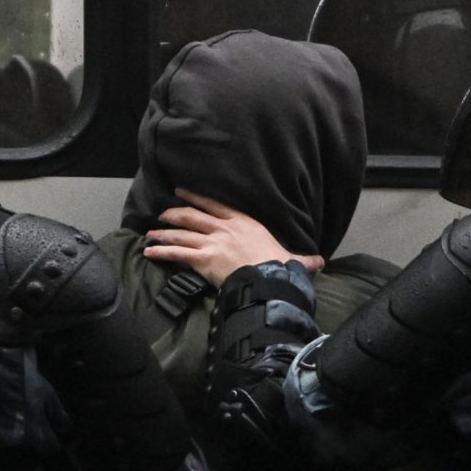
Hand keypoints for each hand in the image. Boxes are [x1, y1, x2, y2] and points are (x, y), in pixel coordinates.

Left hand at [143, 188, 325, 285]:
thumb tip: (321, 262)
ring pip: (180, 234)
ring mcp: (212, 242)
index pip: (216, 205)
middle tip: (162, 213)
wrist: (269, 278)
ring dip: (163, 233)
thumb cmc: (280, 267)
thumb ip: (304, 259)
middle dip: (175, 213)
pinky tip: (148, 252)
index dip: (197, 198)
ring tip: (150, 234)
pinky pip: (177, 254)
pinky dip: (161, 252)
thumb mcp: (294, 259)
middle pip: (192, 216)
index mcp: (244, 223)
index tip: (182, 192)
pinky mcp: (202, 259)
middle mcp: (224, 228)